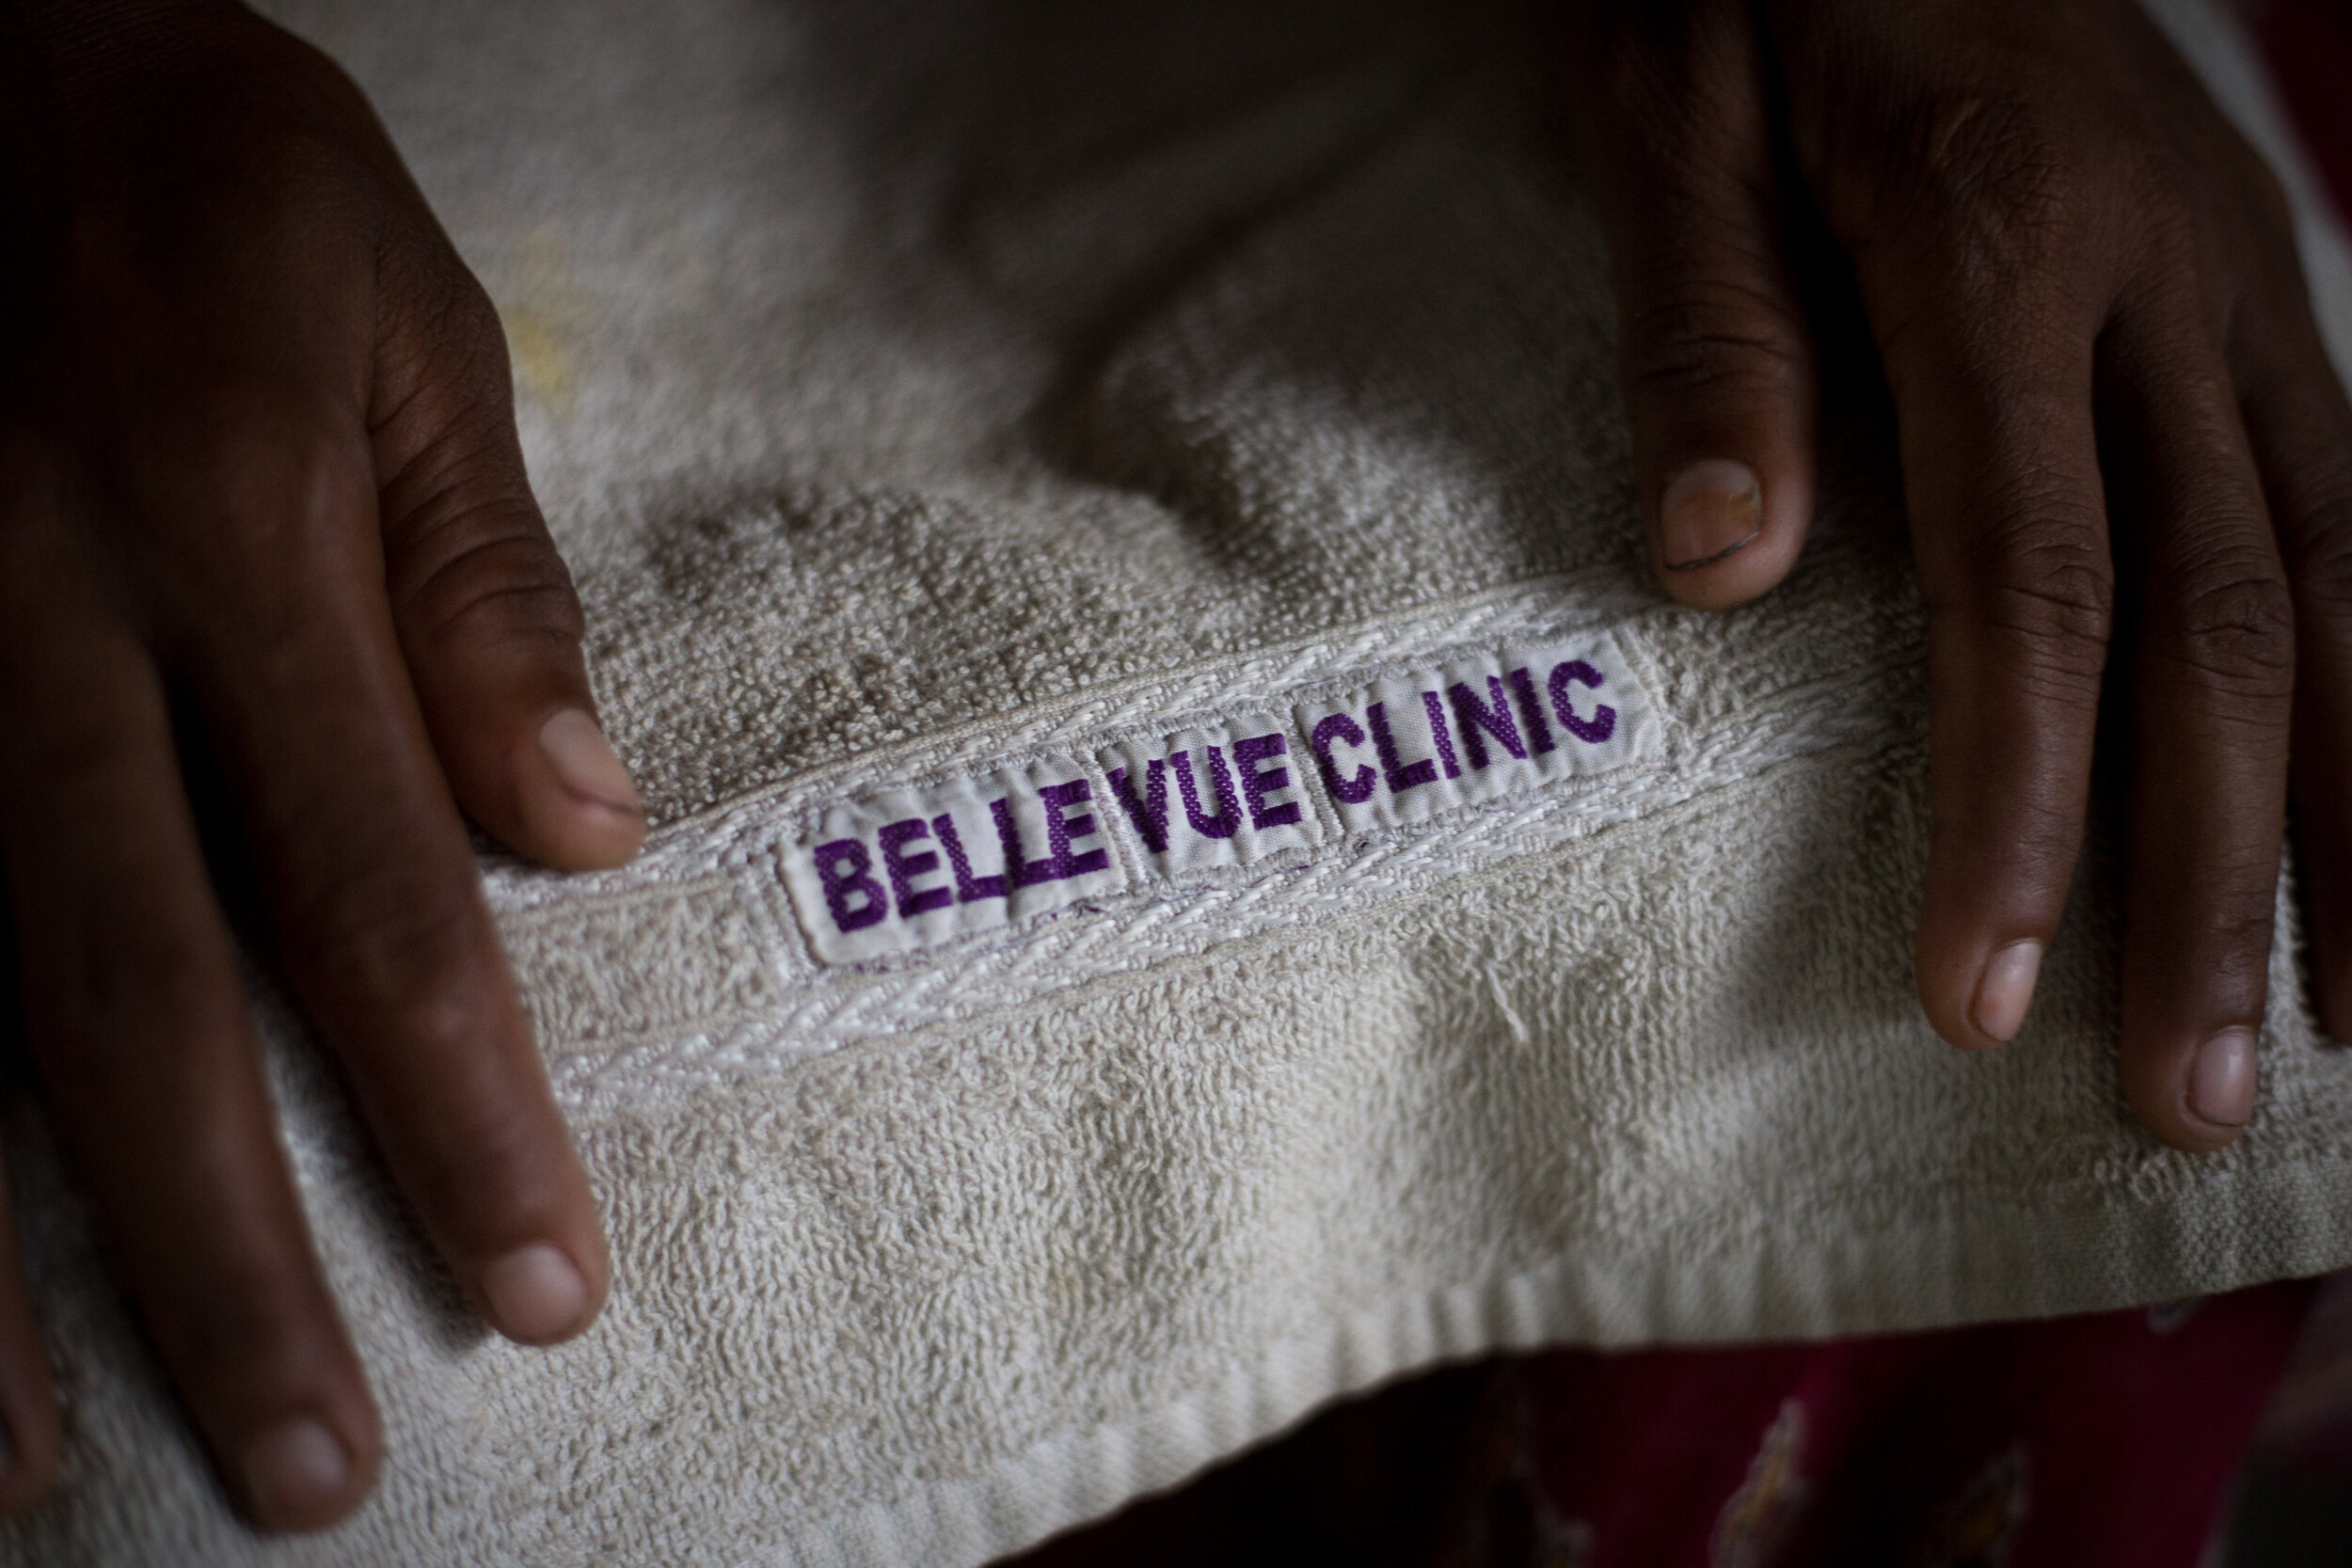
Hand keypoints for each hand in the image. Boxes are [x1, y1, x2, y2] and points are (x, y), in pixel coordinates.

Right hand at [0, 0, 645, 1528]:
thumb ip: (484, 580)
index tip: (536, 1282)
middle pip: (134, 997)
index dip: (454, 1103)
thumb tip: (583, 827)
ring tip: (72, 1476)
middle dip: (227, 1249)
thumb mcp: (402, 317)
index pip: (372, 881)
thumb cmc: (200, 169)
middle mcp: (23, 624)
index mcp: (219, 524)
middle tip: (318, 1470)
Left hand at [1562, 0, 2351, 1151]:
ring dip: (2348, 817)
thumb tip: (1726, 570)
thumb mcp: (1677, 112)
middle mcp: (2170, 275)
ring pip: (2340, 578)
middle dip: (2208, 875)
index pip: (2030, 581)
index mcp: (2002, 238)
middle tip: (2185, 1099)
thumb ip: (1710, 330)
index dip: (2018, 804)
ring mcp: (2250, 277)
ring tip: (2337, 1023)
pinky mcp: (2269, 282)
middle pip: (2215, 618)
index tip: (1980, 994)